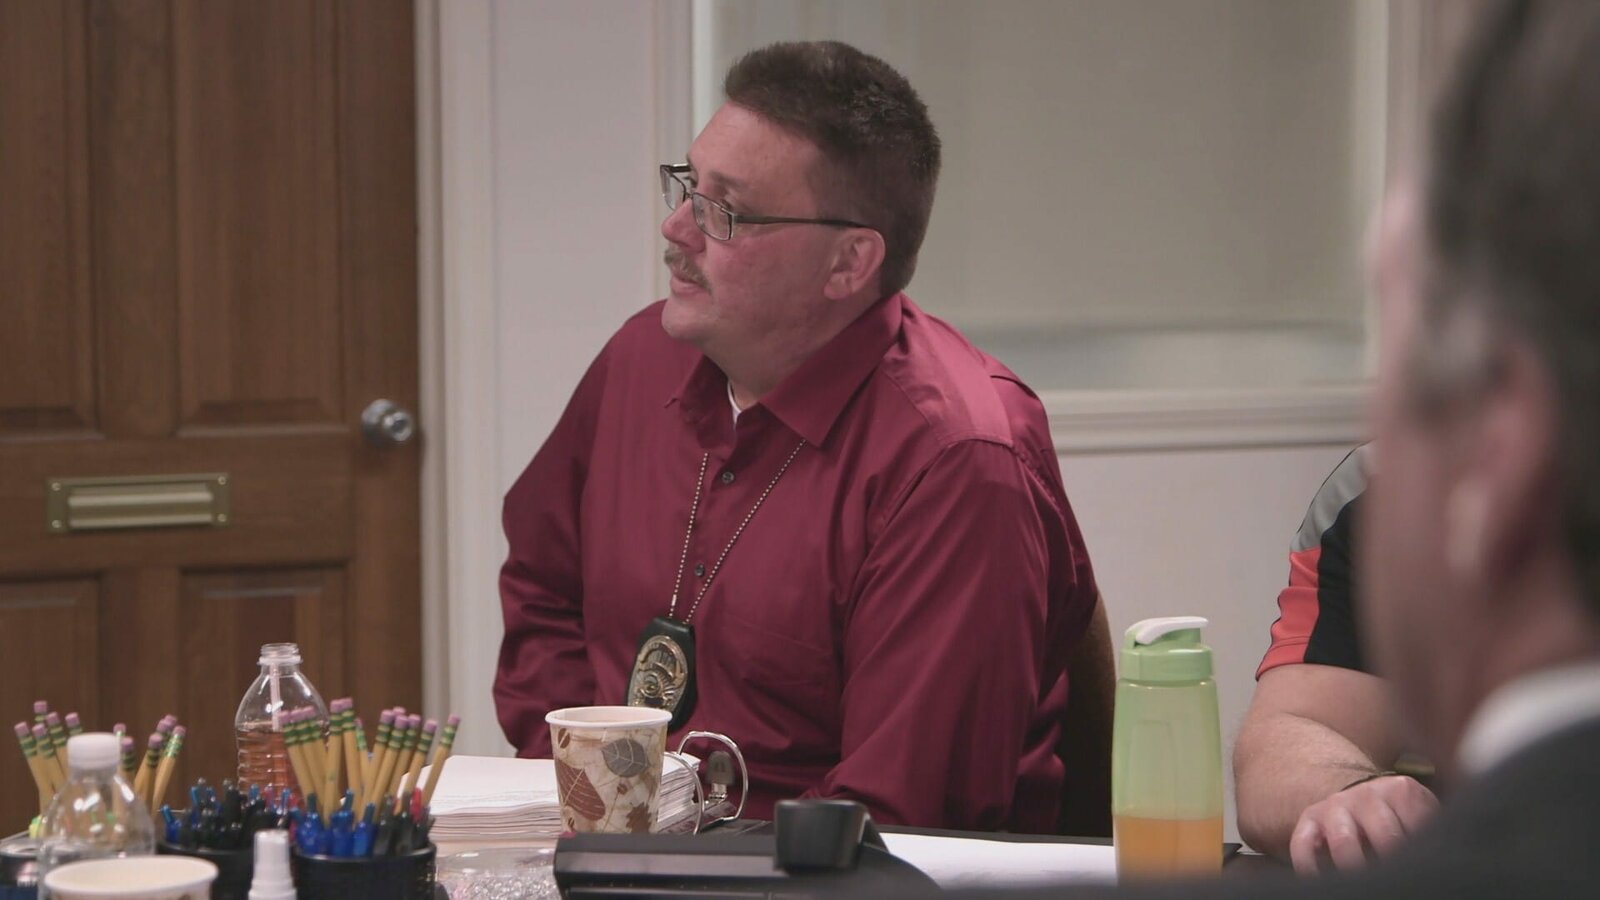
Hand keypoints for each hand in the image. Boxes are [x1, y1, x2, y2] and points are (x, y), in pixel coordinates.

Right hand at [1288, 774, 1438, 873]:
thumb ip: (1428, 826)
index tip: (1423, 865)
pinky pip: (1302, 845)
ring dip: (1355, 866)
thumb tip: (1442, 854)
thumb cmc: (1396, 816)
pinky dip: (1309, 866)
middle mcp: (1366, 794)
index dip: (1421, 852)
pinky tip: (1322, 881)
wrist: (1357, 796)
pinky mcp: (1309, 820)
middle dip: (1393, 862)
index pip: (1418, 826)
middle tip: (1397, 878)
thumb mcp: (1418, 812)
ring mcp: (1335, 806)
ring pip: (1344, 841)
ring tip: (1363, 883)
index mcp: (1401, 791)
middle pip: (1385, 835)